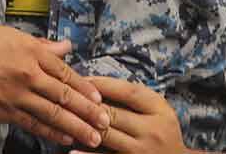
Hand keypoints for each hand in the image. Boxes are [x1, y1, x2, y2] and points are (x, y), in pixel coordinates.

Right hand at [0, 27, 108, 147]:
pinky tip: (65, 140)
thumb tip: (65, 46)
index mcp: (31, 51)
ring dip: (77, 127)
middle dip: (89, 111)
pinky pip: (33, 124)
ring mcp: (16, 93)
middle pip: (65, 95)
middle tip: (108, 124)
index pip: (66, 72)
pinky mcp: (2, 111)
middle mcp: (28, 72)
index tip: (101, 99)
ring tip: (94, 138)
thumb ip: (40, 45)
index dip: (86, 87)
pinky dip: (51, 133)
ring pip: (53, 113)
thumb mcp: (10, 36)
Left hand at [70, 77, 189, 153]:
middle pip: (113, 113)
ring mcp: (142, 152)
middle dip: (87, 105)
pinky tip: (72, 150)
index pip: (128, 91)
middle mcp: (152, 130)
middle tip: (65, 96)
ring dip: (83, 126)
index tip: (81, 78)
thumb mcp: (158, 109)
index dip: (102, 84)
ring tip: (63, 118)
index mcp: (159, 109)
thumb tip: (98, 84)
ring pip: (106, 136)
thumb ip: (135, 98)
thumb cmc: (162, 131)